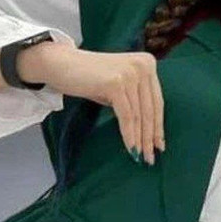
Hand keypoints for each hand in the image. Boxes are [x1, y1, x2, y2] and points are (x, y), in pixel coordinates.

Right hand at [43, 43, 164, 164]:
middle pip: (151, 109)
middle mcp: (143, 66)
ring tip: (141, 157)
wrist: (60, 64)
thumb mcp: (120, 87)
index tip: (160, 145)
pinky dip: (129, 135)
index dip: (158, 126)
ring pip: (139, 115)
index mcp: (148, 64)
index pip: (157, 101)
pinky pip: (127, 116)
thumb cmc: (89, 79)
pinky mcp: (116, 83)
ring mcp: (130, 73)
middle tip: (151, 157)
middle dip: (151, 137)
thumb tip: (149, 132)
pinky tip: (130, 149)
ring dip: (140, 140)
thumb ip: (135, 100)